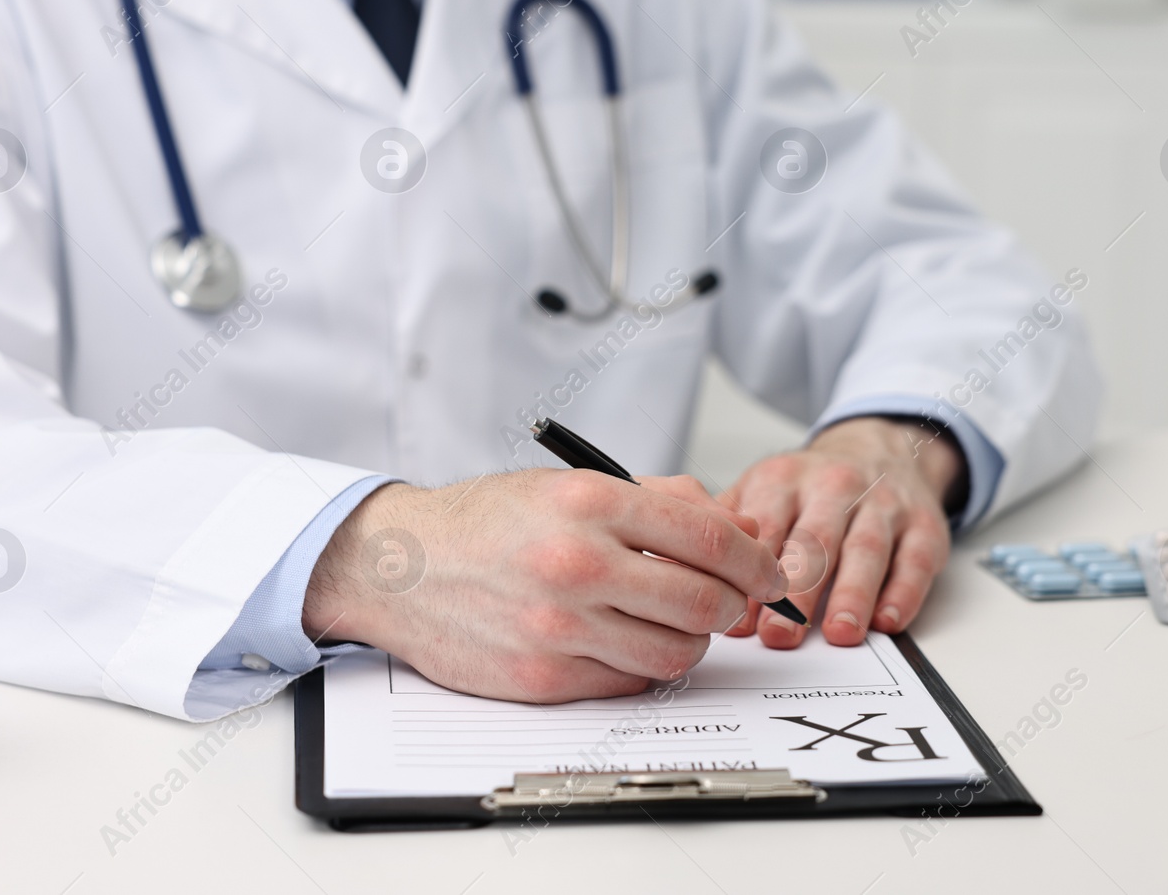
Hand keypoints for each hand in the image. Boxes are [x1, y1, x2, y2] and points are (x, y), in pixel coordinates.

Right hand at [303, 471, 787, 702]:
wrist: (399, 567)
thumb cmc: (486, 523)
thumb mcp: (569, 484)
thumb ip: (657, 500)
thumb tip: (738, 528)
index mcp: (589, 503)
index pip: (709, 539)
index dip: (756, 560)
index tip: (768, 571)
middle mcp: (576, 563)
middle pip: (703, 602)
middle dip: (731, 604)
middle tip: (729, 600)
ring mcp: (558, 626)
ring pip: (674, 652)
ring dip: (690, 641)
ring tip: (673, 622)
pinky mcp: (542, 677)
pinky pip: (628, 682)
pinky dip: (641, 665)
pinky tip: (624, 641)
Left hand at [722, 416, 965, 647]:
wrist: (880, 448)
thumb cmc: (810, 487)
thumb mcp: (762, 490)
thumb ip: (726, 528)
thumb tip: (679, 574)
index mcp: (784, 479)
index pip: (763, 528)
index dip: (747, 575)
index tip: (736, 621)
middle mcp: (834, 486)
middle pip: (814, 539)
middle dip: (796, 591)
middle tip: (779, 635)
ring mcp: (883, 503)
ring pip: (866, 548)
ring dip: (852, 593)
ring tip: (838, 633)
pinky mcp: (924, 524)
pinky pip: (916, 559)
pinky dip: (904, 592)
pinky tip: (888, 621)